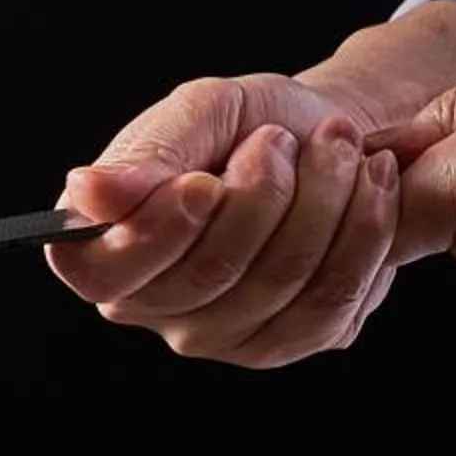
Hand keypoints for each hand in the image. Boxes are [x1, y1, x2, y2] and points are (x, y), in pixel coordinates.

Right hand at [48, 74, 404, 365]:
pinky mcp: (290, 342)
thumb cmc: (246, 121)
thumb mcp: (197, 113)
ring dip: (322, 203)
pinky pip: (331, 304)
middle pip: (207, 274)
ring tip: (334, 146)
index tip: (205, 182)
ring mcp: (219, 335)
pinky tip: (369, 186)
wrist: (323, 136)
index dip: (156, 234)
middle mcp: (149, 306)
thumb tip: (86, 193)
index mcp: (101, 248)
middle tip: (279, 138)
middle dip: (262, 193)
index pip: (102, 273)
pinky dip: (362, 234)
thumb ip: (145, 154)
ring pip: (276, 286)